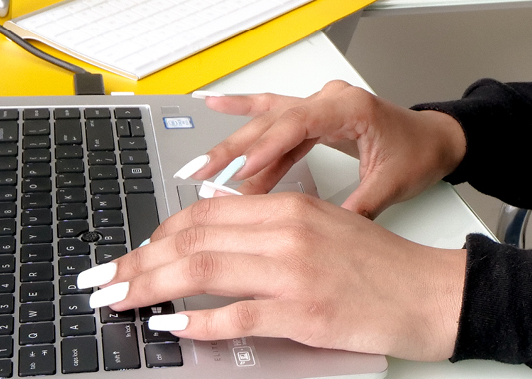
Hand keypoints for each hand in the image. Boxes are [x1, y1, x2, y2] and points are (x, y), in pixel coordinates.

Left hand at [83, 187, 464, 359]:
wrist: (432, 293)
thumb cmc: (380, 267)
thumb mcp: (324, 230)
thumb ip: (270, 232)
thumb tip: (210, 244)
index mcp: (291, 207)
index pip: (204, 213)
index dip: (154, 234)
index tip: (125, 255)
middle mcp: (289, 231)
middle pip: (192, 237)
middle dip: (136, 260)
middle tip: (99, 279)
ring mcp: (295, 271)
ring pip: (203, 268)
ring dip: (148, 285)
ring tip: (116, 299)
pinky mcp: (304, 311)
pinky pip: (236, 315)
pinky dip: (196, 320)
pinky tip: (170, 325)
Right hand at [178, 82, 465, 215]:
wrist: (435, 139)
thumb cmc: (419, 154)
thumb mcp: (392, 183)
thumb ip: (359, 205)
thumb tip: (328, 232)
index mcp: (351, 108)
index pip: (299, 124)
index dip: (268, 148)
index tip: (241, 172)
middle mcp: (331, 100)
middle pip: (274, 121)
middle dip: (235, 149)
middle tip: (201, 173)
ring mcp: (320, 104)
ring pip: (268, 121)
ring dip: (234, 145)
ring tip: (199, 169)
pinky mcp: (314, 114)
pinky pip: (273, 111)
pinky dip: (243, 110)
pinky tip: (214, 104)